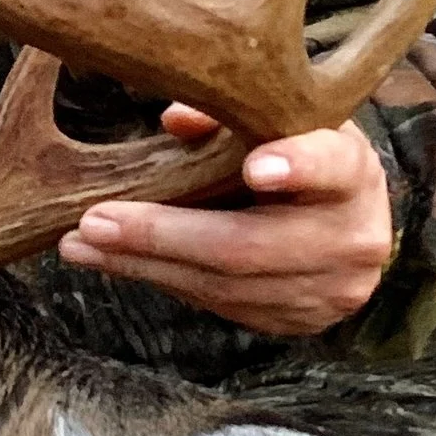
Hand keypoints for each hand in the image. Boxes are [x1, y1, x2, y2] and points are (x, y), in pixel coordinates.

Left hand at [57, 109, 393, 336]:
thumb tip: (176, 120)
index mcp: (353, 172)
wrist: (351, 222)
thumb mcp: (283, 121)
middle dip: (161, 236)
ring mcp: (328, 291)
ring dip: (144, 267)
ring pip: (223, 286)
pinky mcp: (299, 321)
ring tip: (81, 246)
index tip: (256, 166)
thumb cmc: (306, 153)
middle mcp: (351, 238)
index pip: (331, 166)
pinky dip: (164, 280)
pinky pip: (219, 305)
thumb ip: (235, 113)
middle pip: (249, 245)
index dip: (297, 166)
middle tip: (94, 221)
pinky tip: (117, 261)